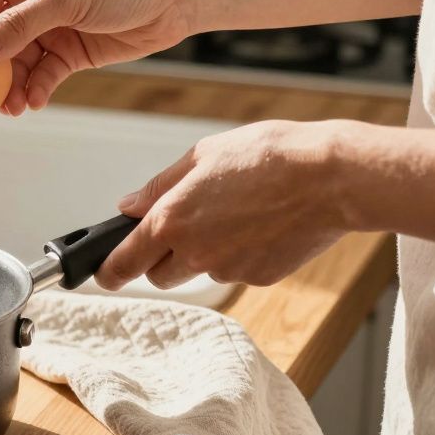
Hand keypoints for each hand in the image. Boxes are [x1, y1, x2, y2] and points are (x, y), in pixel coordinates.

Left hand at [95, 120, 350, 289]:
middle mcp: (194, 253)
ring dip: (202, 255)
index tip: (103, 273)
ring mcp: (228, 269)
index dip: (109, 271)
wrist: (332, 177)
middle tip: (182, 228)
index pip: (124, 263)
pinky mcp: (259, 278)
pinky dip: (239, 255)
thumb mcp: (202, 156)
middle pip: (158, 275)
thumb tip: (129, 206)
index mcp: (170, 222)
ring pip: (199, 273)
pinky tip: (260, 225)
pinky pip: (236, 271)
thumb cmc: (269, 156)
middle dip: (160, 259)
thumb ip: (159, 187)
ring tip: (233, 216)